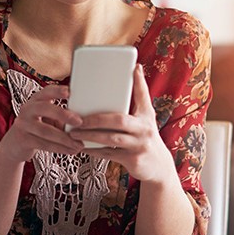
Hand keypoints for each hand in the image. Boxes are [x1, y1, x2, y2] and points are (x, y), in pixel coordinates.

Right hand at [6, 84, 83, 159]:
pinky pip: (44, 144)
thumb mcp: (48, 118)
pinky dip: (60, 148)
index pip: (46, 91)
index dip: (57, 91)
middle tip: (79, 121)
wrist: (15, 145)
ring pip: (46, 131)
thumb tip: (85, 118)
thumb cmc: (38, 128)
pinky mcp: (23, 140)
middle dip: (63, 114)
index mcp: (36, 100)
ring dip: (65, 139)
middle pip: (44, 108)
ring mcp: (23, 124)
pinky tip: (72, 151)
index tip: (69, 92)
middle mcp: (27, 109)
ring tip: (79, 144)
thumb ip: (61, 116)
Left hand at [68, 64, 175, 183]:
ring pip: (111, 138)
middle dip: (96, 119)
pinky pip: (109, 154)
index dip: (139, 81)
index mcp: (147, 115)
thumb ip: (138, 99)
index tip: (133, 67)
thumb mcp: (145, 119)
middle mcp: (145, 128)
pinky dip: (94, 150)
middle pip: (119, 119)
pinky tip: (82, 147)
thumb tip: (134, 70)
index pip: (143, 95)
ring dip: (90, 135)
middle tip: (79, 118)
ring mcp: (140, 145)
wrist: (159, 167)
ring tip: (74, 132)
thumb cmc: (146, 138)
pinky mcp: (133, 160)